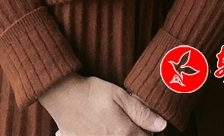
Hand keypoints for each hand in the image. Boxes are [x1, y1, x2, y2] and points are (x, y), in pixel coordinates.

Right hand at [39, 73, 165, 135]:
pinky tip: (105, 130)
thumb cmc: (91, 92)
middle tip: (137, 127)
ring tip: (120, 127)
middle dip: (140, 135)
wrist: (62, 96)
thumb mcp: (118, 95)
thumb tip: (162, 125)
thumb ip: (141, 112)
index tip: (153, 127)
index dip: (154, 133)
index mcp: (124, 133)